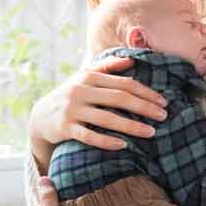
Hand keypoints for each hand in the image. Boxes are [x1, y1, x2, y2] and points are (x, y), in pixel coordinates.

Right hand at [28, 55, 168, 166]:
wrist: (41, 116)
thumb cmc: (72, 95)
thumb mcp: (85, 77)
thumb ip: (107, 67)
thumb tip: (131, 60)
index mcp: (89, 76)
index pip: (124, 83)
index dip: (145, 92)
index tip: (164, 102)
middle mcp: (80, 90)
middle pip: (119, 98)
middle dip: (144, 107)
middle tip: (164, 116)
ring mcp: (72, 110)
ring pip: (106, 118)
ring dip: (131, 126)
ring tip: (151, 132)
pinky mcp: (65, 128)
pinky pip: (89, 136)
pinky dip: (106, 141)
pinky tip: (123, 145)